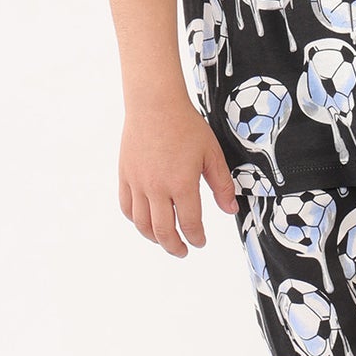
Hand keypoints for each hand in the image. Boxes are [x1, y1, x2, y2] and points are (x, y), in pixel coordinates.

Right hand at [118, 99, 239, 256]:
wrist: (155, 104)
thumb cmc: (185, 126)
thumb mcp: (211, 154)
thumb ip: (222, 184)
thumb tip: (230, 210)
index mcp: (182, 184)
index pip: (189, 223)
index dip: (196, 237)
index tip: (200, 241)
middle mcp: (157, 188)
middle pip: (163, 231)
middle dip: (175, 246)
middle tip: (183, 250)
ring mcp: (138, 183)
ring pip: (142, 223)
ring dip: (154, 238)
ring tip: (164, 240)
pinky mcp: (125, 176)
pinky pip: (127, 207)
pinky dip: (136, 220)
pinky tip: (145, 221)